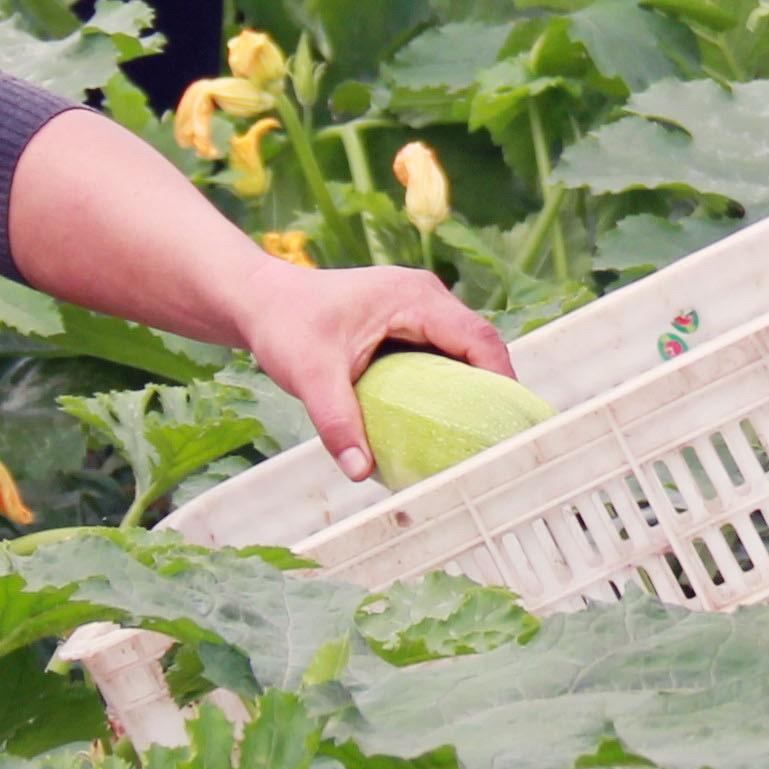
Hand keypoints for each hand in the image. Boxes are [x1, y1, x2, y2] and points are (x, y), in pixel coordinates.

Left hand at [234, 258, 512, 481]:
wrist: (260, 301)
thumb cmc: (284, 324)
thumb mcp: (309, 374)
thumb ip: (336, 421)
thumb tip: (359, 471)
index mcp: (415, 298)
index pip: (477, 337)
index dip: (501, 378)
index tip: (508, 421)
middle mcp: (425, 301)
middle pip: (479, 347)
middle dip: (491, 391)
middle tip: (498, 439)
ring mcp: (418, 314)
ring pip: (462, 354)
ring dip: (470, 391)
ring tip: (477, 439)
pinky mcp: (407, 330)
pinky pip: (440, 359)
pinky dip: (447, 389)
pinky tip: (442, 425)